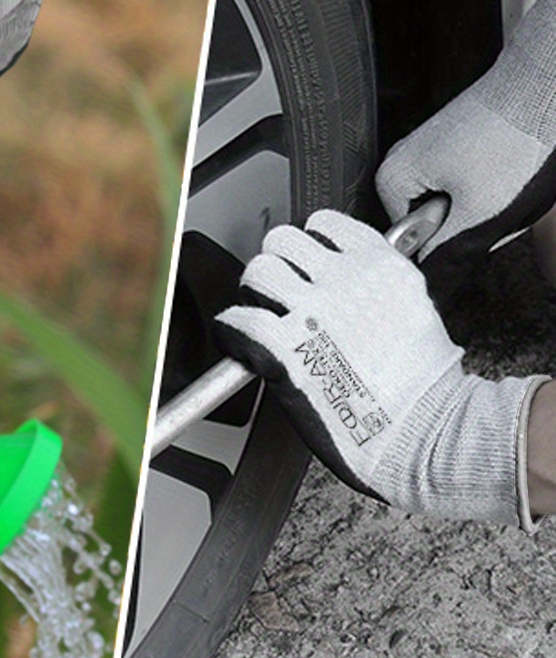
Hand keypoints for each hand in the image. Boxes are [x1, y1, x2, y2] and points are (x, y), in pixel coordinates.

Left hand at [215, 210, 547, 526]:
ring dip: (254, 295)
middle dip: (278, 266)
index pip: (322, 224)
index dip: (309, 245)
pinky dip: (232, 330)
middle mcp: (345, 280)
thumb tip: (340, 273)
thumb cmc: (423, 386)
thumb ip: (374, 281)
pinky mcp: (284, 348)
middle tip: (282, 294)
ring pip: (256, 272)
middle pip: (281, 241)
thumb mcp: (413, 307)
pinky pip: (236, 320)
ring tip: (266, 317)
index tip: (308, 265)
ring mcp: (312, 312)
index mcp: (381, 265)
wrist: (425, 434)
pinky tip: (244, 343)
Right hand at [376, 0, 555, 294]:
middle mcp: (405, 159)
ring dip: (492, 204)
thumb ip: (448, 255)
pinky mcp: (462, 138)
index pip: (411, 242)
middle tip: (499, 206)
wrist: (546, 83)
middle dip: (474, 224)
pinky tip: (517, 169)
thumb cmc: (514, 141)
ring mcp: (434, 145)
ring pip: (461, 202)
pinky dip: (500, 183)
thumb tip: (427, 286)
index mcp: (393, 178)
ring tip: (513, 182)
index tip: (475, 230)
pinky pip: (474, 181)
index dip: (449, 246)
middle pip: (437, 222)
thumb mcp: (481, 215)